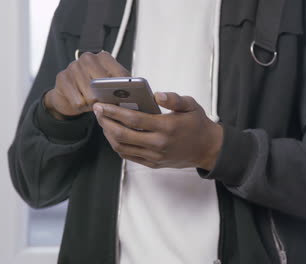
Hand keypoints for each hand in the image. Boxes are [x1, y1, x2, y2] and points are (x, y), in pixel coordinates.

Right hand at [44, 51, 128, 119]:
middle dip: (107, 99)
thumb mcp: (110, 86)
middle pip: (104, 85)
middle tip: (108, 105)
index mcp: (104, 58)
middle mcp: (88, 58)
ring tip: (94, 104)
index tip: (127, 100)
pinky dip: (82, 108)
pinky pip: (78, 101)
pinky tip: (82, 104)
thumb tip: (131, 97)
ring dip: (94, 105)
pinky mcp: (62, 77)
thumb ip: (120, 87)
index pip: (120, 74)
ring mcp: (74, 66)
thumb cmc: (94, 89)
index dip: (125, 90)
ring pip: (91, 95)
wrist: (69, 93)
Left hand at [93, 92, 222, 169]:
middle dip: (106, 122)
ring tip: (104, 122)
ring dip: (109, 134)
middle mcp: (158, 144)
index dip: (114, 112)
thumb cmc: (198, 125)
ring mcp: (155, 156)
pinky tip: (114, 135)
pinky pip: (129, 156)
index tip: (101, 105)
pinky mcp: (154, 163)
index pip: (133, 119)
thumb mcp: (191, 105)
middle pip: (123, 135)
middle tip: (97, 111)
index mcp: (166, 127)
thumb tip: (157, 94)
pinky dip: (118, 146)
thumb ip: (174, 98)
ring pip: (123, 147)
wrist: (208, 149)